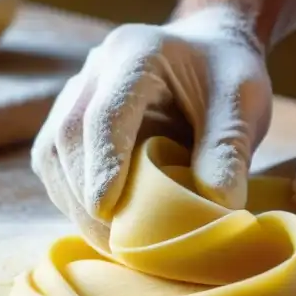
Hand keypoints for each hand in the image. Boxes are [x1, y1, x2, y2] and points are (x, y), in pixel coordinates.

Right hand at [32, 5, 272, 248]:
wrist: (209, 52)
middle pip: (68, 136)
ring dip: (75, 203)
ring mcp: (77, 93)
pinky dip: (73, 199)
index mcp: (136, 53)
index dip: (103, 163)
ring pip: (52, 153)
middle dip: (85, 196)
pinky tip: (104, 224)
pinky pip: (55, 163)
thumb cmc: (225, 76)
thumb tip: (217, 203)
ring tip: (112, 242)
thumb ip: (229, 148)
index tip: (107, 211)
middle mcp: (96, 69)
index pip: (105, 113)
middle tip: (117, 244)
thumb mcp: (242, 104)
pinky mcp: (70, 120)